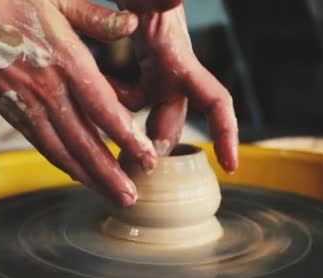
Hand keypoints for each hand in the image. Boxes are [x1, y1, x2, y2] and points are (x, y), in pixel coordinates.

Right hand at [0, 0, 160, 205]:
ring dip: (89, 177)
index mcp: (64, 59)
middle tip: (132, 197)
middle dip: (109, 172)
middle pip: (83, 140)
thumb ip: (96, 17)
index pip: (100, 106)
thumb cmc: (12, 4)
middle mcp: (47, 90)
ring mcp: (29, 106)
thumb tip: (132, 25)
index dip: (124, 135)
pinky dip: (64, 165)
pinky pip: (43, 145)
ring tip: (114, 196)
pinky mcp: (16, 114)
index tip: (146, 157)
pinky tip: (82, 178)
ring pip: (63, 150)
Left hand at [111, 2, 238, 171]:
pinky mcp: (147, 70)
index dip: (226, 133)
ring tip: (112, 153)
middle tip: (134, 173)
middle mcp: (175, 71)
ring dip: (132, 132)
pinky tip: (92, 107)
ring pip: (151, 115)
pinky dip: (116, 105)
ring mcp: (161, 72)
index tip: (230, 166)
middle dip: (158, 148)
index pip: (216, 100)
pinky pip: (134, 99)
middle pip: (173, 121)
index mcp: (181, 59)